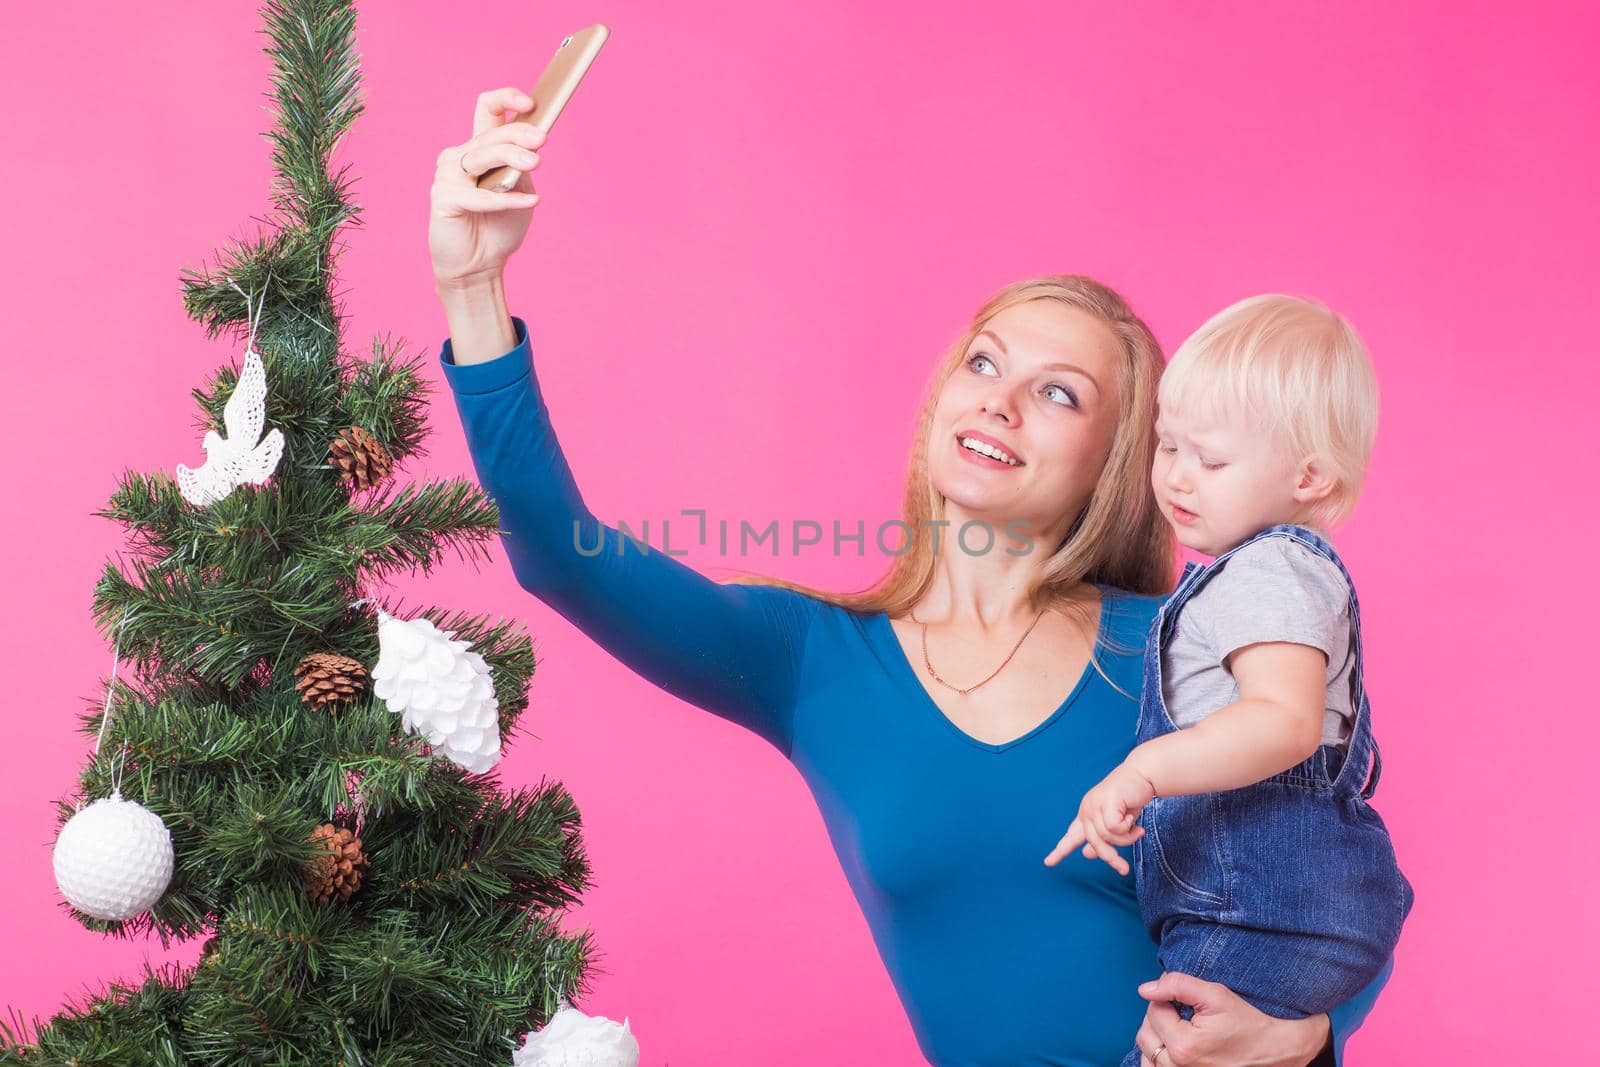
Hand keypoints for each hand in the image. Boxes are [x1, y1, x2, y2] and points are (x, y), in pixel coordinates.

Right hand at [429, 87, 546, 288]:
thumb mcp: (519, 191)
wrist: (478, 266)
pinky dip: (506, 198)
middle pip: (490, 135)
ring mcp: (448, 175)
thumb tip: (533, 144)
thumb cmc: (498, 227)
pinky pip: (479, 195)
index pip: (487, 109)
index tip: (531, 103)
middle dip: (518, 134)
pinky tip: (531, 201)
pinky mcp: (443, 198)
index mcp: (480, 148)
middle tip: (541, 140)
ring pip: (482, 156)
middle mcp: (460, 156)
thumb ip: (521, 168)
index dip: (506, 99)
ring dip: (511, 157)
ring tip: (535, 163)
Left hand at [1042, 762, 1154, 874]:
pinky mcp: (1105, 802)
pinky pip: (1114, 828)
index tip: (1048, 863)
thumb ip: (1103, 838)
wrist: (1142, 776)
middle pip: (1093, 843)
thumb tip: (1087, 854)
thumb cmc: (1130, 799)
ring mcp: (1094, 804)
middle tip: (1124, 869)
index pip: (1071, 836)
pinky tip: (1132, 817)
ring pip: (1107, 836)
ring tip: (1137, 830)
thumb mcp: (1117, 823)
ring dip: (1126, 839)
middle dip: (1110, 858)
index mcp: (1086, 815)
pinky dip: (1127, 828)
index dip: (1060, 851)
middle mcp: (1087, 810)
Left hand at [1133, 972, 1329, 1066]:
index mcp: (1184, 1046)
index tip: (1187, 1000)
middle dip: (1159, 1016)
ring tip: (1179, 1027)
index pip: (1153, 1011)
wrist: (1273, 1050)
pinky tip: (1174, 1044)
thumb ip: (1177, 986)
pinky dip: (1159, 1055)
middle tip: (1183, 1011)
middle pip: (1145, 1033)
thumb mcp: (1216, 995)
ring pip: (1147, 1053)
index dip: (1167, 997)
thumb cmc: (1247, 1022)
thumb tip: (1145, 989)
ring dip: (1157, 1036)